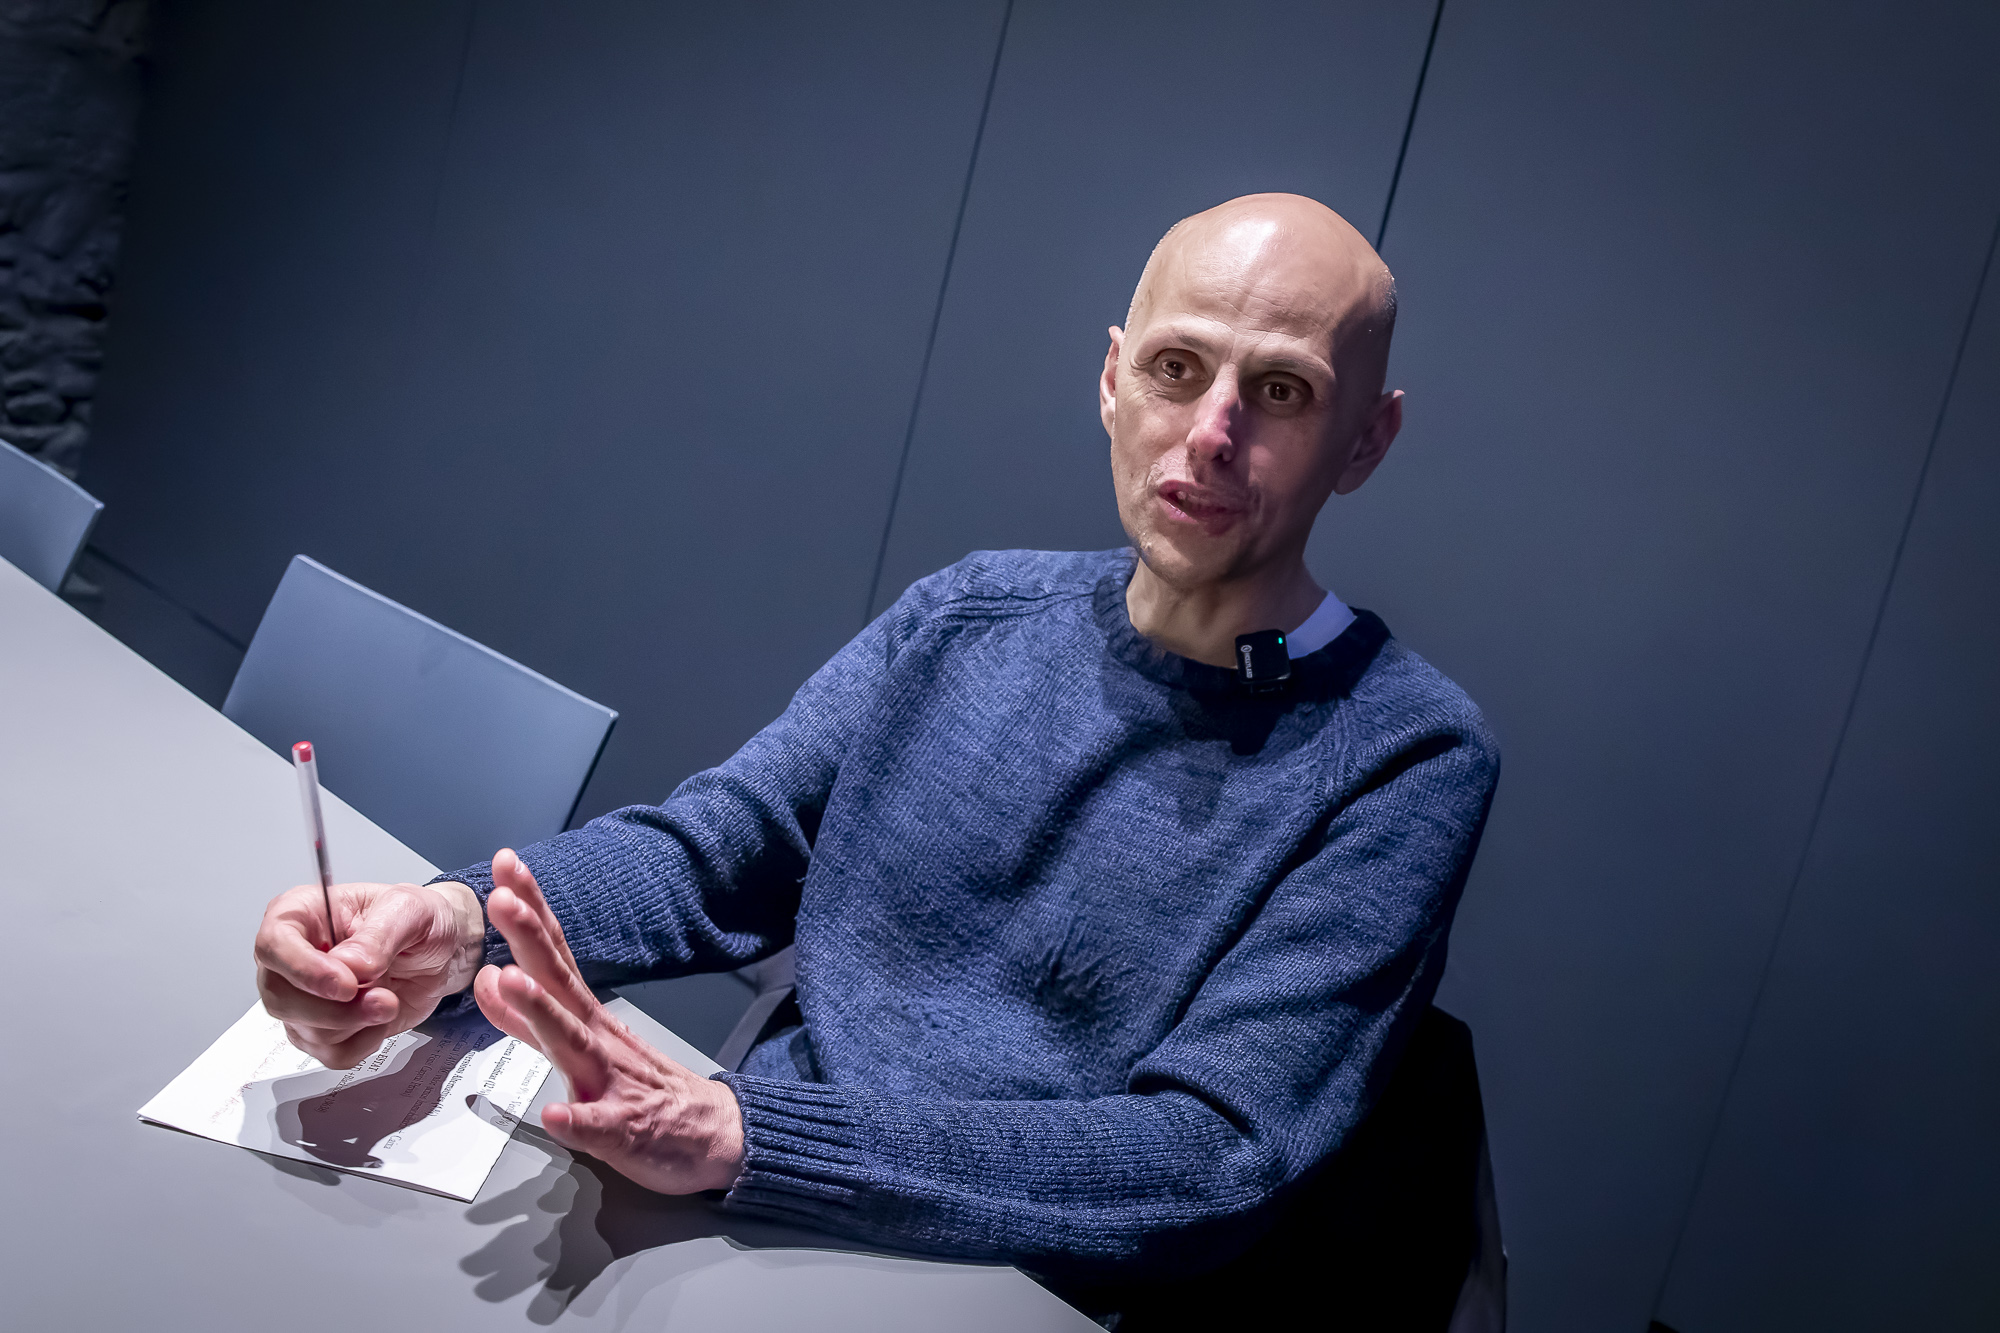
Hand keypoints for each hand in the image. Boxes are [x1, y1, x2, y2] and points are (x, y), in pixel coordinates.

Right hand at [254, 878, 484, 1067]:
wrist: (438, 951)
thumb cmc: (416, 921)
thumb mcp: (409, 910)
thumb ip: (379, 935)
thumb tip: (350, 964)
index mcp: (300, 914)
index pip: (273, 945)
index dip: (304, 969)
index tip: (346, 985)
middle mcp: (291, 958)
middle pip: (280, 998)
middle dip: (335, 1009)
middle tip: (383, 999)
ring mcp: (301, 998)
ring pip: (305, 1031)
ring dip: (356, 1023)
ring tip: (390, 1001)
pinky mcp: (321, 1029)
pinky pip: (329, 1053)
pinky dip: (362, 1043)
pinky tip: (380, 1019)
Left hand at [473, 849, 745, 1194]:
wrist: (713, 1136)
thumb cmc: (643, 1091)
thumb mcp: (577, 1047)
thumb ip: (527, 1018)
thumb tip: (487, 979)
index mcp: (585, 1017)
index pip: (553, 954)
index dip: (529, 911)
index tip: (506, 866)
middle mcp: (598, 1038)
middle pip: (561, 981)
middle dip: (529, 938)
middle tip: (502, 898)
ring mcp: (612, 1081)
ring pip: (573, 1043)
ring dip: (542, 1011)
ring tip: (514, 982)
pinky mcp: (624, 1130)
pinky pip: (598, 1125)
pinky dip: (577, 1119)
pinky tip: (556, 1113)